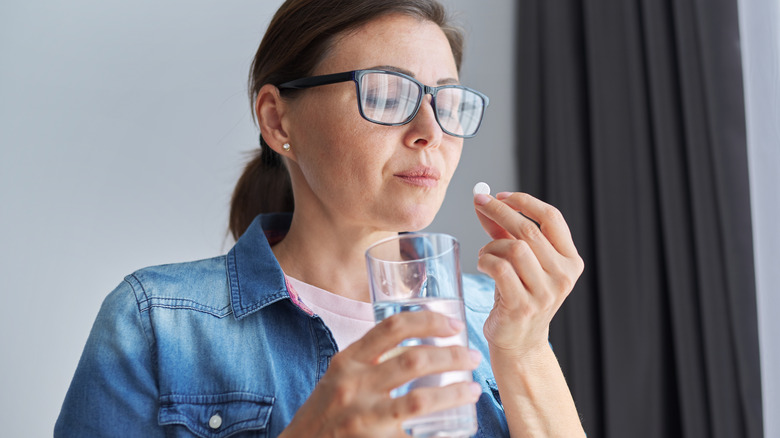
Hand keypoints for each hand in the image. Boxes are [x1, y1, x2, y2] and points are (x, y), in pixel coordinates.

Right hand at [280, 311, 481, 437]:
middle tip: (471, 358)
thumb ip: (370, 360)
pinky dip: (443, 431)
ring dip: (455, 393)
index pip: (392, 327)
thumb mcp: (340, 377)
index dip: (429, 321)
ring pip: (421, 400)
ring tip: (473, 389)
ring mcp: (364, 418)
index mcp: (348, 361)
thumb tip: (416, 342)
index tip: (454, 325)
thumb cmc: (325, 413)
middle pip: (414, 361)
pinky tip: (459, 426)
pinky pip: (417, 435)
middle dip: (452, 357)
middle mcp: (354, 386)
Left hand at [473, 192, 583, 358]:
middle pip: (529, 230)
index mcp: (570, 260)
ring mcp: (545, 293)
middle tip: (480, 202)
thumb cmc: (518, 296)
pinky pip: (500, 269)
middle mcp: (563, 276)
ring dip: (491, 245)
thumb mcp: (519, 261)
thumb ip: (504, 231)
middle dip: (499, 211)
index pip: (552, 218)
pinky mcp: (523, 306)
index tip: (501, 195)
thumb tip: (484, 199)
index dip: (525, 201)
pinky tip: (483, 265)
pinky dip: (486, 261)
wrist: (519, 342)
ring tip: (486, 253)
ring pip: (514, 248)